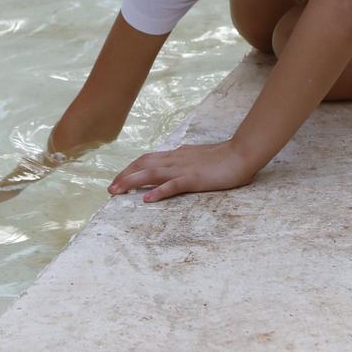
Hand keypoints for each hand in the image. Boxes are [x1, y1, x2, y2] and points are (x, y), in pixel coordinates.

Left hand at [107, 140, 258, 202]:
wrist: (242, 153)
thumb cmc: (223, 157)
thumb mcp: (197, 157)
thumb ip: (183, 160)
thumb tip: (171, 163)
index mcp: (177, 155)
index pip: (147, 159)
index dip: (130, 168)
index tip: (118, 179)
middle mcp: (175, 159)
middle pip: (143, 164)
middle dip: (124, 176)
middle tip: (110, 189)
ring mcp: (184, 168)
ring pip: (151, 173)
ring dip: (132, 182)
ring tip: (117, 192)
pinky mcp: (194, 179)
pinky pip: (173, 185)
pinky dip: (158, 191)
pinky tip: (146, 199)